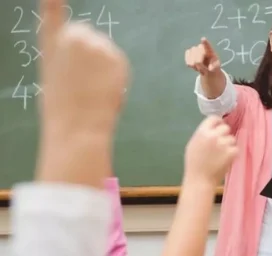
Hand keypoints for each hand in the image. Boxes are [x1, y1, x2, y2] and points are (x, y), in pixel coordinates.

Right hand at [39, 0, 128, 135]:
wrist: (78, 126)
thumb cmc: (62, 107)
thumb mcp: (54, 74)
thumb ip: (66, 57)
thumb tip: (83, 56)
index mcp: (52, 42)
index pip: (53, 11)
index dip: (54, 2)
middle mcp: (75, 38)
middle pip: (87, 33)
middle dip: (89, 49)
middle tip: (83, 78)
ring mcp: (98, 46)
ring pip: (104, 48)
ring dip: (103, 62)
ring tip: (93, 87)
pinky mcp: (118, 58)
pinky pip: (118, 61)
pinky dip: (116, 72)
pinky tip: (105, 88)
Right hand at [184, 116, 237, 184]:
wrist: (199, 179)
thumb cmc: (194, 163)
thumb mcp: (193, 144)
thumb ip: (203, 134)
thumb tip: (212, 128)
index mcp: (202, 132)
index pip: (214, 118)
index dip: (218, 123)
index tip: (219, 128)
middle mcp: (213, 135)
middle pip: (225, 127)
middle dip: (224, 134)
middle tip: (221, 144)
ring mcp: (223, 144)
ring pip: (232, 138)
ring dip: (229, 145)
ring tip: (222, 154)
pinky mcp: (231, 152)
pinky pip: (236, 148)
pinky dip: (233, 154)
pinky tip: (226, 159)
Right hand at [185, 38, 221, 75]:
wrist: (207, 67)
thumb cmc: (213, 66)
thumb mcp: (216, 68)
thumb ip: (214, 67)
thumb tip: (210, 68)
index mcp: (210, 51)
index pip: (207, 46)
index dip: (205, 43)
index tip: (203, 39)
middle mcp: (201, 47)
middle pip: (197, 54)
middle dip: (199, 63)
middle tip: (203, 69)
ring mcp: (194, 49)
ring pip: (192, 58)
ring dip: (195, 65)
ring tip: (200, 67)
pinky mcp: (188, 53)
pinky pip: (187, 60)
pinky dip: (191, 65)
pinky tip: (195, 66)